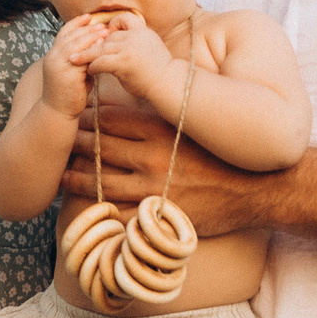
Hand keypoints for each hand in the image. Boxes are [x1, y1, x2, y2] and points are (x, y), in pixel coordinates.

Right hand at [39, 23, 99, 119]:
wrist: (58, 113)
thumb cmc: (69, 93)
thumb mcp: (74, 71)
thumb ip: (82, 59)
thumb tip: (97, 47)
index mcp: (53, 55)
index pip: (64, 33)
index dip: (76, 24)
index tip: (89, 17)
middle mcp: (53, 57)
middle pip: (70, 35)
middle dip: (87, 28)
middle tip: (103, 24)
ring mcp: (58, 64)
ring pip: (74, 43)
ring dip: (91, 36)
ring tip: (105, 31)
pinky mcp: (66, 73)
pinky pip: (80, 57)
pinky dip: (91, 49)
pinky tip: (102, 46)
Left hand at [61, 109, 279, 238]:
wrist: (258, 189)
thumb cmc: (226, 153)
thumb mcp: (195, 123)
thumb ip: (164, 114)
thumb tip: (137, 100)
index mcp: (158, 130)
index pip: (107, 119)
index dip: (85, 118)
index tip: (73, 117)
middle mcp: (149, 158)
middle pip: (97, 148)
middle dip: (74, 145)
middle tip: (58, 143)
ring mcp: (151, 189)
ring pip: (98, 182)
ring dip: (75, 178)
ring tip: (61, 174)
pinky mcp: (156, 216)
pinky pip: (117, 214)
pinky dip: (97, 211)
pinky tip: (84, 208)